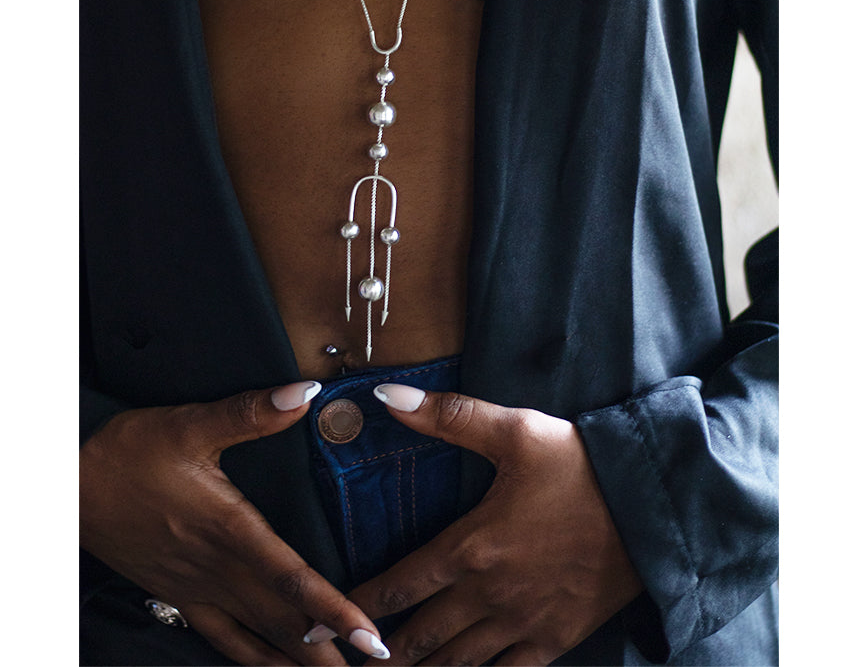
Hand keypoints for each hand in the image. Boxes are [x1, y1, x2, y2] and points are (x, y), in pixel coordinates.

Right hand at [80, 382, 389, 665]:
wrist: (70, 483)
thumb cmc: (130, 452)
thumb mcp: (191, 424)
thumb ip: (252, 412)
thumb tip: (305, 393)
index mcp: (228, 529)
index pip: (291, 578)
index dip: (333, 609)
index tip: (368, 636)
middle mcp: (217, 567)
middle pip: (282, 620)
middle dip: (327, 650)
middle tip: (374, 666)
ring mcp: (197, 586)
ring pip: (257, 635)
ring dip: (297, 659)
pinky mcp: (179, 592)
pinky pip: (222, 636)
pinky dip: (253, 656)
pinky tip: (273, 666)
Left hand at [347, 386, 642, 665]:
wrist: (649, 507)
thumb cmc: (578, 466)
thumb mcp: (513, 431)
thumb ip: (446, 416)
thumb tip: (383, 397)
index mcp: (471, 546)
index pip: (400, 583)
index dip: (359, 603)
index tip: (324, 619)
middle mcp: (489, 595)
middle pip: (420, 636)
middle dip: (381, 654)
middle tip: (347, 662)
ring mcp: (523, 624)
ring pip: (457, 664)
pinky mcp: (556, 640)